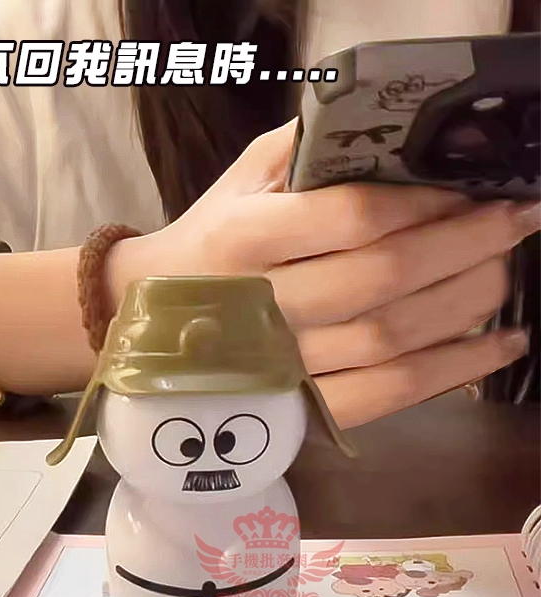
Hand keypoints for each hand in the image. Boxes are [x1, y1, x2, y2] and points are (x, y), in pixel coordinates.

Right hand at [115, 119, 539, 428]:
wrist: (153, 316)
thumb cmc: (209, 240)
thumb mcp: (243, 178)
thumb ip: (309, 147)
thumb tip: (396, 130)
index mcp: (242, 239)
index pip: (349, 218)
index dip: (423, 204)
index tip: (471, 189)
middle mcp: (260, 304)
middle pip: (383, 279)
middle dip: (465, 246)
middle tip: (513, 221)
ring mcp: (282, 363)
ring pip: (393, 339)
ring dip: (468, 303)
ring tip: (505, 271)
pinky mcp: (300, 405)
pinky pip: (388, 394)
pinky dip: (454, 373)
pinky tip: (498, 347)